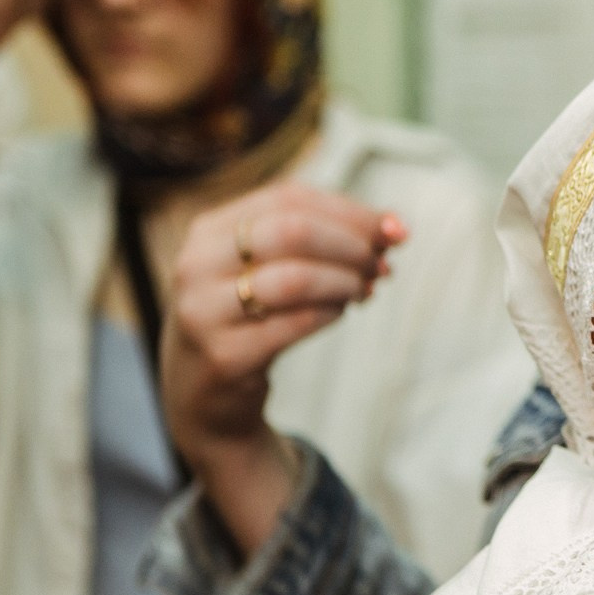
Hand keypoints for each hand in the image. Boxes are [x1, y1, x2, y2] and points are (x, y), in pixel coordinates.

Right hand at [160, 183, 404, 552]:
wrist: (203, 396)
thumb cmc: (249, 318)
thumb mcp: (266, 268)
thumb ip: (321, 239)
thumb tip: (393, 229)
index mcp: (210, 230)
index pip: (288, 198)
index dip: (350, 210)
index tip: (396, 229)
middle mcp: (197, 265)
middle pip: (292, 231)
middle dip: (350, 244)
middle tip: (381, 265)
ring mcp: (206, 311)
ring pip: (295, 278)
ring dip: (345, 281)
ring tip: (365, 290)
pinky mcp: (225, 355)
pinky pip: (296, 323)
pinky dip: (330, 312)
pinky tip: (342, 311)